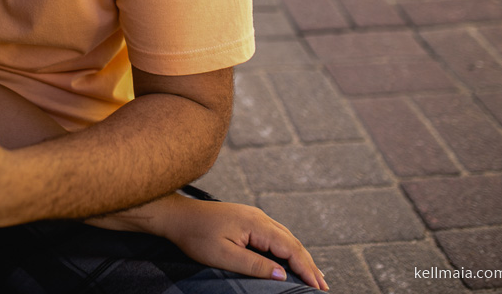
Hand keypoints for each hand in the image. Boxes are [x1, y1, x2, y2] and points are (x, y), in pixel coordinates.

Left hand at [158, 198, 327, 290]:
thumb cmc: (196, 236)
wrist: (178, 216)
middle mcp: (259, 217)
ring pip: (286, 237)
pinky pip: (275, 235)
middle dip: (309, 264)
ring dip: (300, 256)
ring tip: (314, 276)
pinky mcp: (248, 219)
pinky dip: (288, 249)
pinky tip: (290, 259)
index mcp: (256, 224)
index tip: (319, 287)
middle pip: (292, 242)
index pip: (290, 248)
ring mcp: (254, 216)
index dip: (306, 268)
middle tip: (323, 287)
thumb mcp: (224, 256)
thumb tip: (282, 274)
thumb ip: (254, 265)